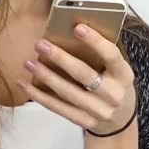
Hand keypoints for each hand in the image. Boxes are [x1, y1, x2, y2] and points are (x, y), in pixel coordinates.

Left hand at [19, 23, 136, 134]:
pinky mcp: (84, 121)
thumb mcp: (117, 70)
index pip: (111, 55)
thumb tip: (70, 29)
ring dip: (45, 76)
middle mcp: (113, 94)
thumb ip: (101, 55)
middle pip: (84, 74)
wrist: (120, 120)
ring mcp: (98, 111)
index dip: (95, 41)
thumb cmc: (114, 85)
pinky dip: (39, 96)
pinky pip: (58, 108)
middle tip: (41, 44)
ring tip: (29, 62)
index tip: (77, 27)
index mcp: (124, 75)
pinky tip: (24, 84)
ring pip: (67, 92)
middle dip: (60, 58)